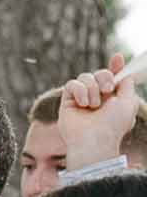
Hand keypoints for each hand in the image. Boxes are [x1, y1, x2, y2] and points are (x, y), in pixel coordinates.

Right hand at [58, 52, 140, 167]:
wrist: (95, 139)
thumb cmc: (114, 124)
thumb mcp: (129, 101)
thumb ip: (127, 84)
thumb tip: (125, 73)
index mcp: (112, 97)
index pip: (112, 76)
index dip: (115, 66)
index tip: (118, 57)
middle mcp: (97, 97)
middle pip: (99, 72)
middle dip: (104, 77)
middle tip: (107, 90)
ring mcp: (81, 99)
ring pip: (85, 77)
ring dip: (92, 88)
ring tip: (93, 105)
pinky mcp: (67, 102)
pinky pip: (72, 84)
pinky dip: (80, 91)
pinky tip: (83, 104)